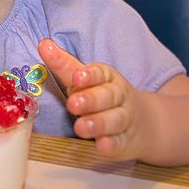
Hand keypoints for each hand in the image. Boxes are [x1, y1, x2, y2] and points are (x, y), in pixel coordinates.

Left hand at [37, 38, 154, 160]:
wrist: (144, 122)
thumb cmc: (104, 97)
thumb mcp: (86, 79)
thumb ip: (64, 64)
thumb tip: (43, 44)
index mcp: (108, 78)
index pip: (101, 73)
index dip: (89, 75)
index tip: (77, 77)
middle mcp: (119, 96)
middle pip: (107, 96)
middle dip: (90, 100)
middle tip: (72, 104)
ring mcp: (124, 120)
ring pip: (114, 120)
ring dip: (98, 123)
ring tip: (80, 127)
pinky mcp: (125, 142)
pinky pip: (120, 143)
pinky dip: (112, 144)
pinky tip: (102, 145)